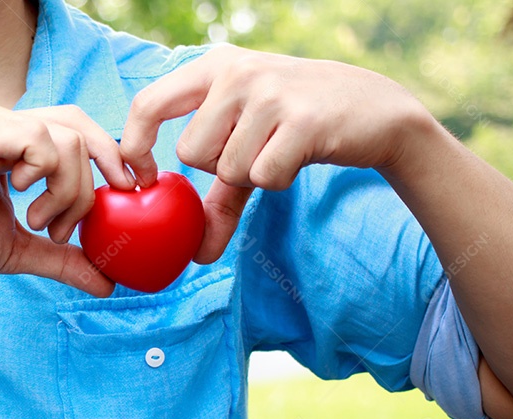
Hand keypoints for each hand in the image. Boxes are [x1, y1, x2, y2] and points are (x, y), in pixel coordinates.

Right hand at [0, 102, 135, 296]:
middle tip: (107, 208)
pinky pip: (40, 140)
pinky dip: (47, 176)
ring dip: (71, 189)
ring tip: (44, 225)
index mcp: (8, 142)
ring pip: (66, 137)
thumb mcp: (17, 251)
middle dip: (106, 167)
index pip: (75, 130)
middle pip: (80, 124)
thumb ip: (62, 258)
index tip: (131, 194)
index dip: (109, 157)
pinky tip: (24, 203)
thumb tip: (108, 284)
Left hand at [120, 44, 430, 262]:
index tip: (147, 181)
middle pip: (190, 152)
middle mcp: (237, 71)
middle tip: (254, 150)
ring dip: (254, 175)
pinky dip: (279, 180)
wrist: (377, 111)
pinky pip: (263, 177)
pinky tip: (300, 154)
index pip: (146, 104)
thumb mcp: (250, 148)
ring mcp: (270, 91)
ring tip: (281, 147)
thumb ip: (217, 198)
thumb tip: (197, 256)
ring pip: (227, 168)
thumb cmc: (299, 128)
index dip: (135, 148)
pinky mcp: (302, 119)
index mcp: (213, 67)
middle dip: (219, 168)